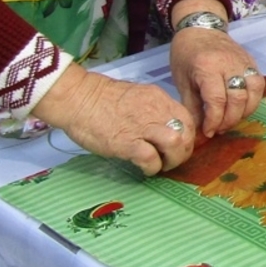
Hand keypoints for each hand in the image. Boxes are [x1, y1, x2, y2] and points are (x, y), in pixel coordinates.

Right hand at [31, 65, 195, 174]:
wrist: (78, 98)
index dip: (187, 137)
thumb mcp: (136, 98)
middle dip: (183, 151)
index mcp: (158, 99)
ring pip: (175, 144)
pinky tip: (144, 168)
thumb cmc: (101, 99)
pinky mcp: (126, 142)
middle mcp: (155, 111)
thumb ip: (152, 111)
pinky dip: (151, 168)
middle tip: (170, 159)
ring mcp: (142, 126)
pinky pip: (151, 159)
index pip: (187, 119)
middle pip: (186, 133)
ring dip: (171, 160)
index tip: (178, 146)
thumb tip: (161, 129)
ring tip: (159, 165)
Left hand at [169, 27, 264, 138]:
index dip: (214, 121)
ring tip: (232, 120)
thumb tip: (200, 131)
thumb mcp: (182, 81)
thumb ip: (192, 107)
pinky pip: (259, 84)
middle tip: (219, 129)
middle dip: (229, 120)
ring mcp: (243, 61)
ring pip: (254, 92)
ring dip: (245, 112)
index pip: (217, 100)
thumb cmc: (186, 55)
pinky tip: (242, 108)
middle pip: (238, 98)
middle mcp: (229, 64)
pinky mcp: (251, 62)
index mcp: (207, 67)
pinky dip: (253, 100)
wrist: (201, 29)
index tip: (208, 132)